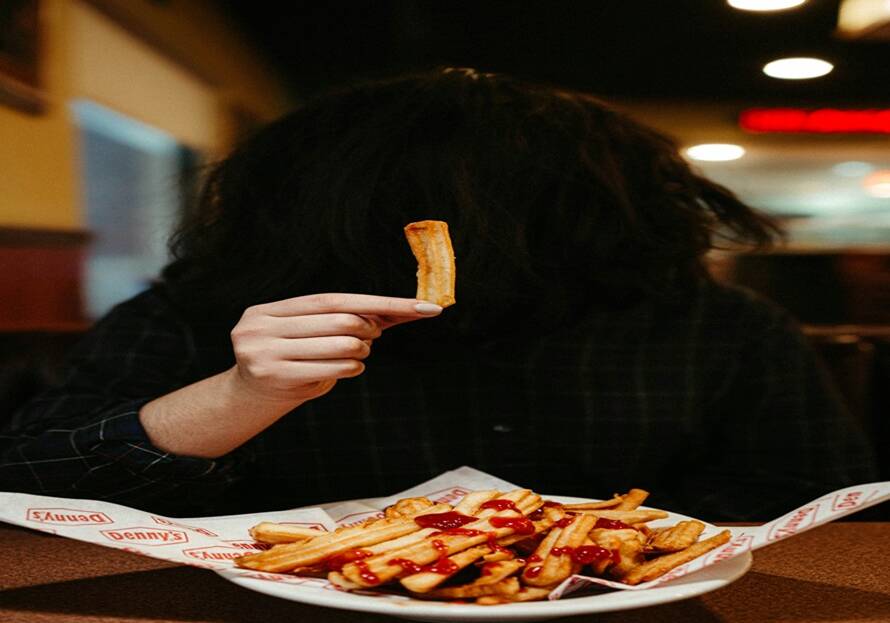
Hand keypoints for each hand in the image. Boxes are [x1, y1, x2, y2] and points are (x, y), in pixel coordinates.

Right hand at [229, 293, 441, 403]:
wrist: (249, 396)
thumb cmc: (289, 357)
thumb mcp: (305, 332)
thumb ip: (341, 318)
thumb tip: (398, 311)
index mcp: (270, 310)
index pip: (334, 299)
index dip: (378, 302)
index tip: (422, 306)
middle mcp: (263, 327)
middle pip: (339, 320)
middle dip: (366, 329)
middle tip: (371, 336)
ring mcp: (265, 352)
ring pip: (341, 345)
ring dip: (361, 351)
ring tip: (357, 353)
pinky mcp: (275, 376)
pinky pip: (335, 369)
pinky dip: (352, 368)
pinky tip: (350, 367)